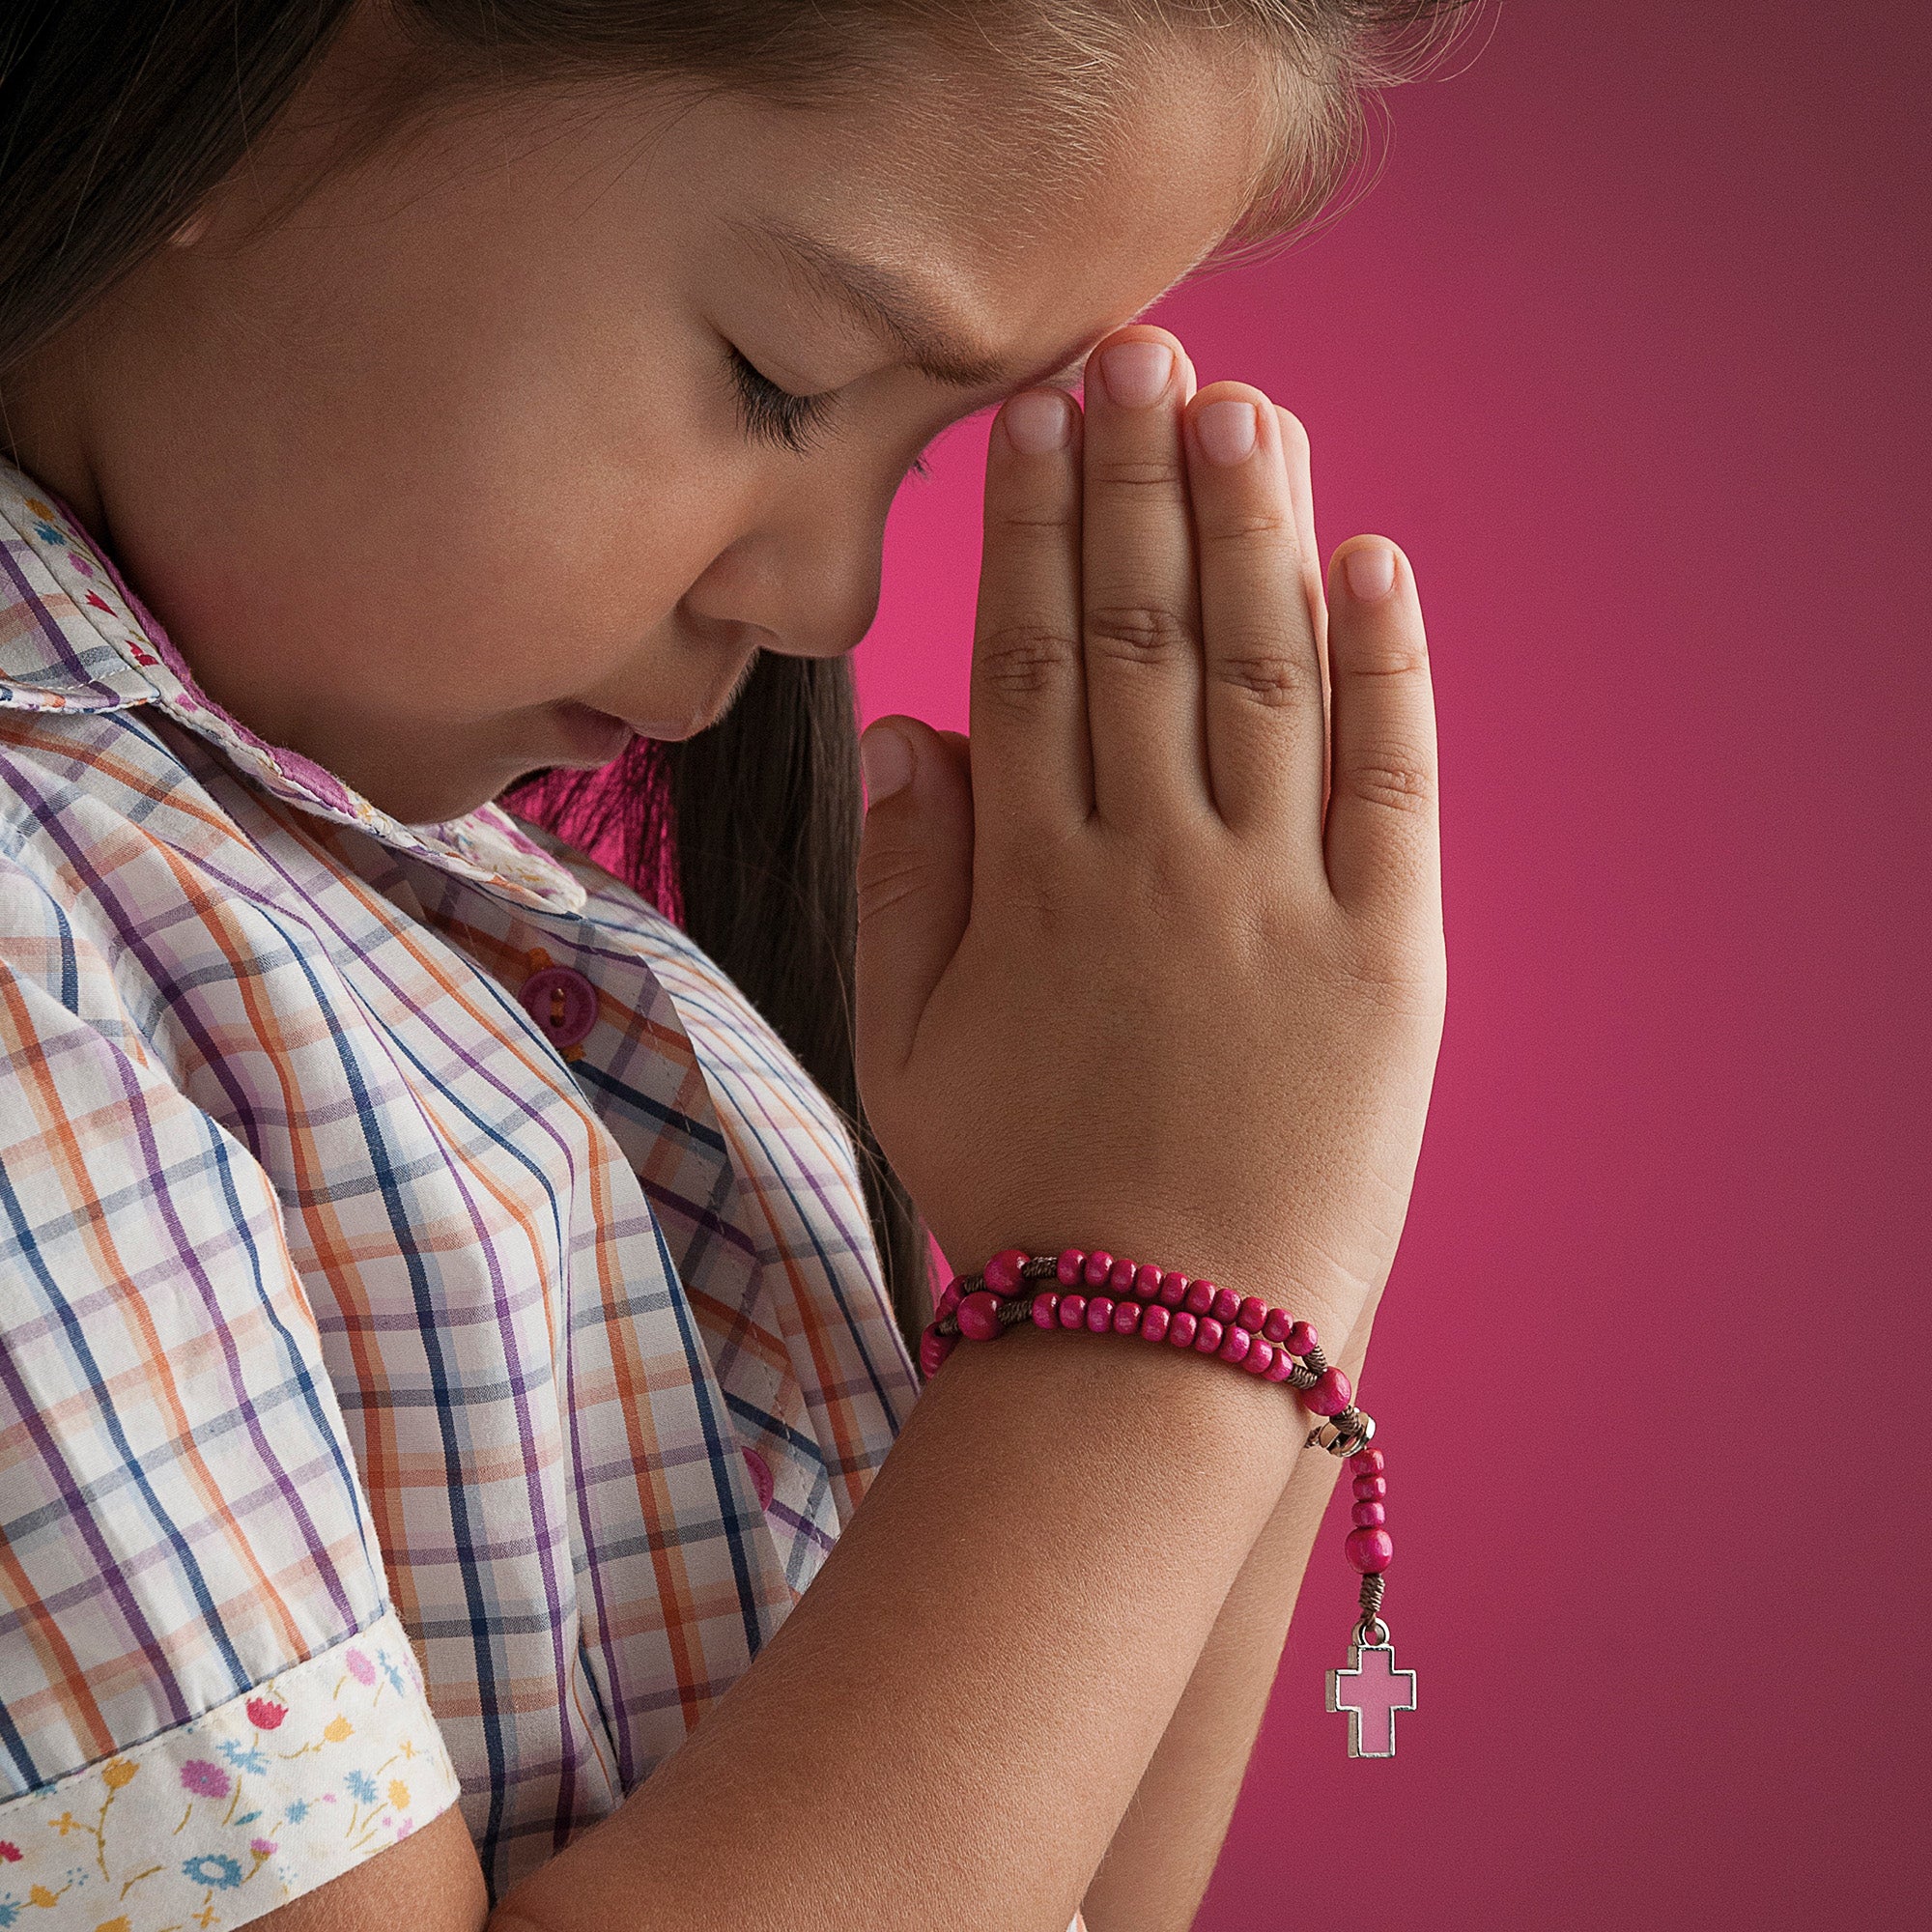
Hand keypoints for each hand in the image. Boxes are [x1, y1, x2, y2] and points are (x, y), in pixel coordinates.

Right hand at [854, 325, 1443, 1344]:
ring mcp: (1279, 899)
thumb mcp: (903, 1049)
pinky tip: (1371, 560)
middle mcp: (1155, 859)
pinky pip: (1390, 782)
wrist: (1159, 1336)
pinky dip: (1388, 667)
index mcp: (1036, 878)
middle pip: (1143, 630)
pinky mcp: (1389, 953)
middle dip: (1137, 480)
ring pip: (1265, 672)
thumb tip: (905, 733)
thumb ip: (903, 882)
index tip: (1035, 417)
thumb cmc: (1021, 1192)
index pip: (1025, 654)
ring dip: (1255, 529)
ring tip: (1245, 409)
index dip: (1029, 524)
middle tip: (1140, 351)